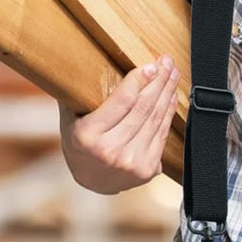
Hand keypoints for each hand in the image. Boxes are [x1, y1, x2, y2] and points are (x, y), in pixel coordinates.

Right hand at [58, 56, 180, 193]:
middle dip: (158, 81)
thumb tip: (82, 60)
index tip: (151, 65)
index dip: (139, 81)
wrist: (91, 181)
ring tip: (172, 73)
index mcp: (88, 136)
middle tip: (166, 62)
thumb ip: (77, 94)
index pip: (122, 101)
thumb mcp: (70, 119)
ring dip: (167, 92)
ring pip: (156, 119)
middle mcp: (110, 151)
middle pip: (143, 108)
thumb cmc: (80, 143)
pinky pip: (162, 134)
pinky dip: (169, 112)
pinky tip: (171, 96)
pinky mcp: (148, 170)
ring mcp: (131, 163)